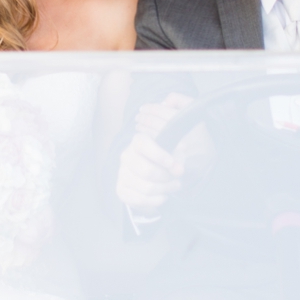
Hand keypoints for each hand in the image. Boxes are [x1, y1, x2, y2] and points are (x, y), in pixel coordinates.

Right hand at [116, 92, 191, 214]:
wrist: (156, 178)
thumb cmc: (167, 158)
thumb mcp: (176, 137)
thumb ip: (176, 113)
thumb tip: (170, 99)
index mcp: (138, 141)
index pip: (144, 144)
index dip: (161, 156)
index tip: (176, 166)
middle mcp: (127, 156)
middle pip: (147, 171)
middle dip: (167, 178)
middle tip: (177, 178)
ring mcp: (122, 174)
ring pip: (146, 187)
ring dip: (165, 189)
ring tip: (173, 186)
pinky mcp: (122, 190)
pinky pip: (140, 200)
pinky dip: (156, 200)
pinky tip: (162, 195)